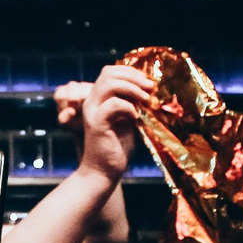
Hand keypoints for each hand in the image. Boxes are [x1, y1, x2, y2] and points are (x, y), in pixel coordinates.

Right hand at [67, 65, 150, 182]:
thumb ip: (133, 102)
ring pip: (109, 84)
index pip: (110, 71)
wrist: (104, 171)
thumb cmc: (118, 146)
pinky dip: (130, 107)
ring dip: (132, 88)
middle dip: (133, 77)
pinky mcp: (96, 124)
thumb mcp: (129, 118)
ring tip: (146, 100)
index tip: (147, 83)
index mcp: (98, 98)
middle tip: (150, 88)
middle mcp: (92, 101)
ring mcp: (92, 111)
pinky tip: (138, 118)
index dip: (130, 72)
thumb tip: (150, 88)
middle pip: (108, 73)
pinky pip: (114, 105)